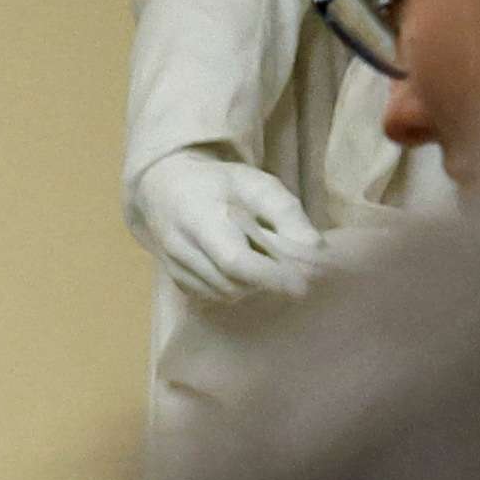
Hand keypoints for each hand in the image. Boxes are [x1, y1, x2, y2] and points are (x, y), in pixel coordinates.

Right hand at [133, 149, 321, 306]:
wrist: (165, 190)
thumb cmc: (218, 184)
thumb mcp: (257, 185)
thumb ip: (285, 214)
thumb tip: (314, 249)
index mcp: (199, 218)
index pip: (234, 260)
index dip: (270, 275)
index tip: (301, 285)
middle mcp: (180, 249)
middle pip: (233, 282)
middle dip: (266, 279)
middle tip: (289, 265)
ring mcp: (175, 269)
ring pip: (225, 293)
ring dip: (252, 285)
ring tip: (264, 261)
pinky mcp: (175, 282)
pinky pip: (214, 296)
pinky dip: (236, 288)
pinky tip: (244, 269)